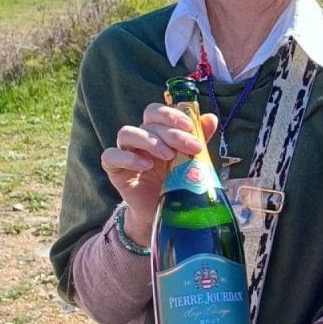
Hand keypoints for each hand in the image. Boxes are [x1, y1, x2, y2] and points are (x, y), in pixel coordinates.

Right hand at [100, 104, 218, 243]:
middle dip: (171, 132)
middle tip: (191, 147)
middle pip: (147, 123)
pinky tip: (146, 166)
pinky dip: (128, 158)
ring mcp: (124, 152)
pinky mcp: (114, 170)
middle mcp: (139, 138)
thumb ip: (198, 138)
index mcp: (155, 131)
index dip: (171, 114)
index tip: (190, 126)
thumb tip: (211, 118)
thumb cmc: (176, 182)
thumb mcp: (190, 159)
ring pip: (126, 133)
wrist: (164, 211)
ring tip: (169, 156)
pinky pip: (111, 156)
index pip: (155, 112)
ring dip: (150, 141)